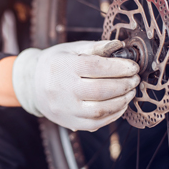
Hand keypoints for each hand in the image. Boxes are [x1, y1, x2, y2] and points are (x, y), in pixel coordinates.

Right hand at [13, 40, 139, 130]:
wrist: (33, 84)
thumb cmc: (56, 63)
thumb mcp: (71, 49)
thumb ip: (96, 47)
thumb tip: (119, 46)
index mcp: (64, 66)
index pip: (96, 67)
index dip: (119, 67)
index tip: (133, 67)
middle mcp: (63, 89)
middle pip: (101, 90)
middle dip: (124, 84)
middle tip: (135, 79)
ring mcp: (65, 109)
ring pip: (100, 109)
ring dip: (122, 101)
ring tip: (130, 91)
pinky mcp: (69, 122)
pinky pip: (96, 123)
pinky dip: (114, 114)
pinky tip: (121, 104)